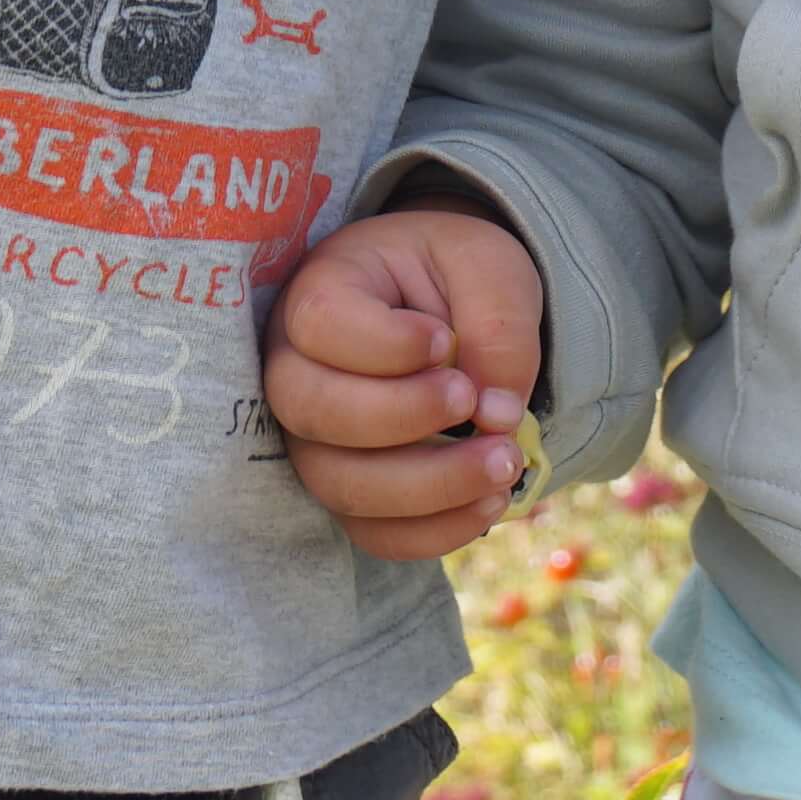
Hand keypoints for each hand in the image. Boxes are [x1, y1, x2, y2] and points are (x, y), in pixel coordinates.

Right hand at [261, 205, 544, 563]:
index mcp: (321, 290)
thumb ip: (497, 325)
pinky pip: (371, 533)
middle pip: (314, 411)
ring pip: (341, 484)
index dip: (384, 344)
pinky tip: (489, 502)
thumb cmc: (456, 276)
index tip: (445, 341)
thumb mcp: (488, 266)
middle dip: (404, 419)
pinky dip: (433, 531)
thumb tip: (497, 413)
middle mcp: (295, 369)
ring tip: (504, 463)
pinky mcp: (348, 491)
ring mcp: (314, 440)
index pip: (320, 322)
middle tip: (477, 405)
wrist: (455, 313)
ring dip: (430, 486)